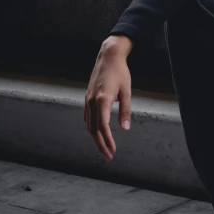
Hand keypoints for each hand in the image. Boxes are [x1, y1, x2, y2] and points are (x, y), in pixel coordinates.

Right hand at [84, 41, 132, 160]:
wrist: (108, 57)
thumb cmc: (120, 72)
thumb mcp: (127, 91)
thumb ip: (126, 110)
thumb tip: (125, 128)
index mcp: (103, 100)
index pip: (103, 126)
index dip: (107, 140)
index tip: (113, 150)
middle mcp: (92, 101)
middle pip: (94, 129)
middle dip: (101, 144)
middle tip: (109, 155)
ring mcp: (88, 100)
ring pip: (89, 124)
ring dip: (95, 138)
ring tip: (104, 147)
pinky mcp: (87, 97)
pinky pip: (87, 117)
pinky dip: (91, 127)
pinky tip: (97, 132)